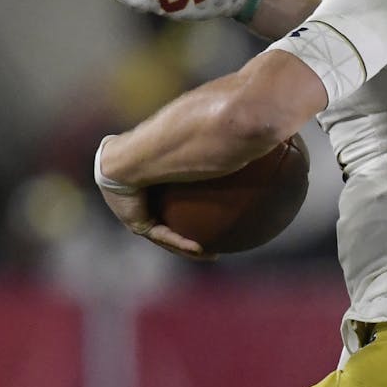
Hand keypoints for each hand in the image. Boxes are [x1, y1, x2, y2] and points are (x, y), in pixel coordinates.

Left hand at [94, 137, 210, 259]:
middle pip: (164, 208)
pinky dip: (180, 242)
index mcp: (146, 162)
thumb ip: (215, 144)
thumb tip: (257, 133)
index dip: (185, 194)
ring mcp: (129, 204)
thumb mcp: (198, 144)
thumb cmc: (171, 143)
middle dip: (184, 225)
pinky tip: (202, 251)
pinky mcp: (132, 220)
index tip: (206, 200)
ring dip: (185, 243)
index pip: (166, 181)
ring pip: (162, 228)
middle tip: (208, 234)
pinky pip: (160, 234)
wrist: (137, 157)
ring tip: (209, 253)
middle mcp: (135, 183)